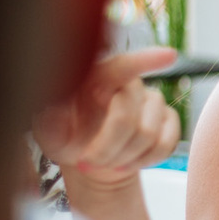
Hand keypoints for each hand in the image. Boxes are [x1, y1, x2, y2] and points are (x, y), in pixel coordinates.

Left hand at [33, 47, 181, 193]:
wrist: (88, 158)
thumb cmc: (65, 139)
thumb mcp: (49, 130)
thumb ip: (51, 117)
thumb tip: (57, 106)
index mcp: (97, 77)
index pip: (121, 66)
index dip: (144, 60)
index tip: (169, 56)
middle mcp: (128, 84)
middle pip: (127, 116)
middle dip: (107, 147)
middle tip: (88, 162)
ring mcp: (152, 101)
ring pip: (148, 134)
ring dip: (123, 157)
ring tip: (104, 162)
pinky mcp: (168, 120)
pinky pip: (164, 144)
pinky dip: (143, 161)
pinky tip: (127, 162)